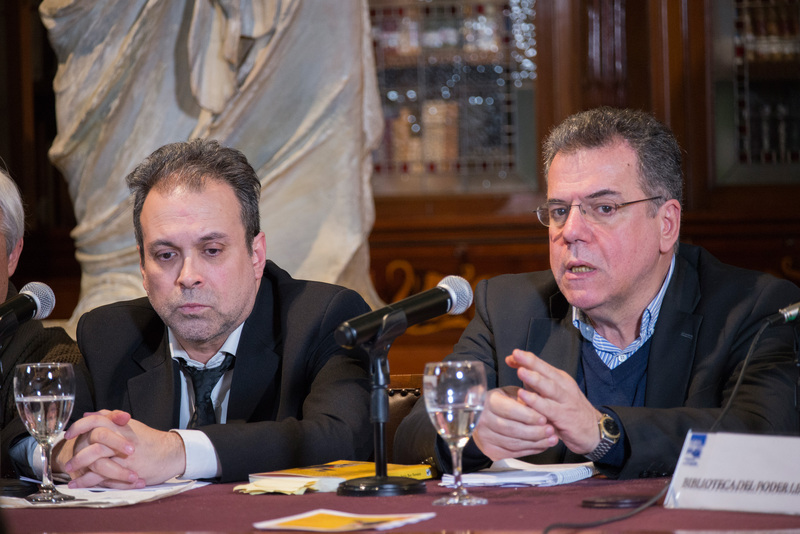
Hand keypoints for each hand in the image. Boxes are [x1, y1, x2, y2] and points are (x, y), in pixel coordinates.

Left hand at [56, 410, 185, 488]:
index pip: (97, 420)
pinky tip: (79, 484)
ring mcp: (124, 456)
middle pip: (94, 442)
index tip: (68, 434)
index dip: (80, 426)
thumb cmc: (151, 440)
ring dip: (81, 468)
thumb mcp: (132, 426)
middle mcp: (122, 439)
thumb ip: (110, 419)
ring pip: (97, 461)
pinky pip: (104, 477)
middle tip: (69, 462)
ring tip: (71, 474)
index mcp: (122, 426)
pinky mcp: (127, 471)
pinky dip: (88, 482)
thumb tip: (89, 415)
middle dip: (78, 453)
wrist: (172, 453)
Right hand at [472, 385, 558, 460]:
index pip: (510, 410)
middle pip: (512, 429)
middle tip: (550, 430)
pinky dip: (530, 450)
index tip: (543, 418)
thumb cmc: (501, 403)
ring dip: (535, 443)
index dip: (528, 416)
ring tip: (550, 439)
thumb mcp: (512, 394)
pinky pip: (513, 453)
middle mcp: (484, 420)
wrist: (484, 418)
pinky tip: (540, 445)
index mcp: (489, 402)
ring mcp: (486, 437)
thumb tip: (542, 406)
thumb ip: (525, 400)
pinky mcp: (490, 450)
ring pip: (514, 443)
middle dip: (535, 431)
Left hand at [507, 349, 601, 454]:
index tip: (511, 355)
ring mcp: (565, 401)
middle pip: (546, 371)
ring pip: (549, 387)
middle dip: (530, 362)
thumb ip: (537, 384)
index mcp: (560, 379)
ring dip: (534, 379)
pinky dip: (536, 402)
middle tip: (516, 354)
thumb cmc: (570, 411)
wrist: (595, 430)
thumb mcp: (554, 394)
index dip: (526, 359)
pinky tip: (524, 396)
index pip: (541, 365)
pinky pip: (548, 408)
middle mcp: (563, 386)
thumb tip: (518, 370)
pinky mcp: (564, 416)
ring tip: (521, 371)